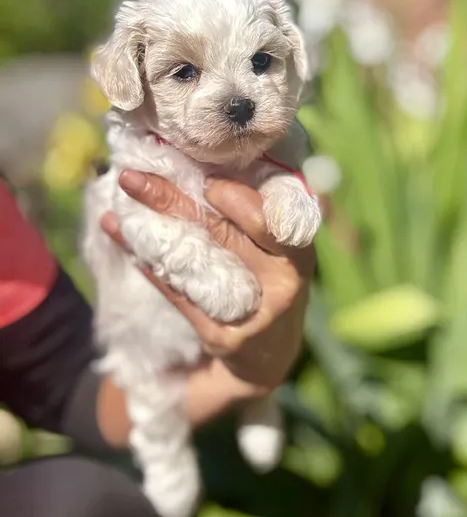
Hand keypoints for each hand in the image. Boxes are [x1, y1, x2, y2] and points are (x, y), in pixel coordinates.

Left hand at [97, 170, 313, 447]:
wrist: (269, 356)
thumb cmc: (271, 284)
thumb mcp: (282, 251)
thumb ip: (261, 214)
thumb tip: (211, 160)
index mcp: (299, 252)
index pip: (269, 220)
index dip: (235, 198)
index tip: (203, 179)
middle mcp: (282, 282)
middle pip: (222, 235)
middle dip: (173, 200)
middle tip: (133, 176)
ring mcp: (252, 312)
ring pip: (194, 262)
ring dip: (151, 228)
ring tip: (118, 201)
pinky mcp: (222, 335)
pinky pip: (178, 293)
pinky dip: (148, 263)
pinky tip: (122, 237)